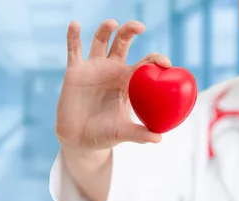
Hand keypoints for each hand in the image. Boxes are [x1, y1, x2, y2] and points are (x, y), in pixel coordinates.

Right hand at [56, 19, 172, 149]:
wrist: (79, 140)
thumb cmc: (104, 135)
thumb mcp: (122, 133)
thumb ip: (139, 134)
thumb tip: (159, 139)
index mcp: (128, 82)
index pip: (145, 63)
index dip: (155, 59)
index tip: (165, 63)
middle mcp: (112, 70)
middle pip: (123, 42)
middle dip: (131, 30)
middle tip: (140, 27)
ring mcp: (93, 68)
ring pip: (100, 41)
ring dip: (106, 29)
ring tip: (112, 23)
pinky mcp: (75, 71)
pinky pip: (74, 50)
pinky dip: (73, 36)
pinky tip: (75, 24)